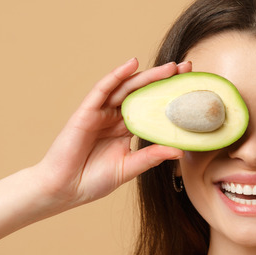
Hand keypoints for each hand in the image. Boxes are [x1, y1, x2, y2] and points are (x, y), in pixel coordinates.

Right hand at [34, 58, 190, 211]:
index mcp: (126, 131)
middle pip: (142, 94)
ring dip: (147, 76)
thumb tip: (180, 150)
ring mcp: (100, 113)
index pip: (151, 109)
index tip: (191, 88)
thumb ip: (151, 157)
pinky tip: (132, 65)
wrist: (64, 189)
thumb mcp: (129, 168)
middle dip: (164, 80)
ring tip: (170, 67)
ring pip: (127, 88)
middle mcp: (114, 118)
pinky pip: (102, 89)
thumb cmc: (92, 181)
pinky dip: (117, 75)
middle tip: (186, 69)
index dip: (169, 97)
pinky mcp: (86, 112)